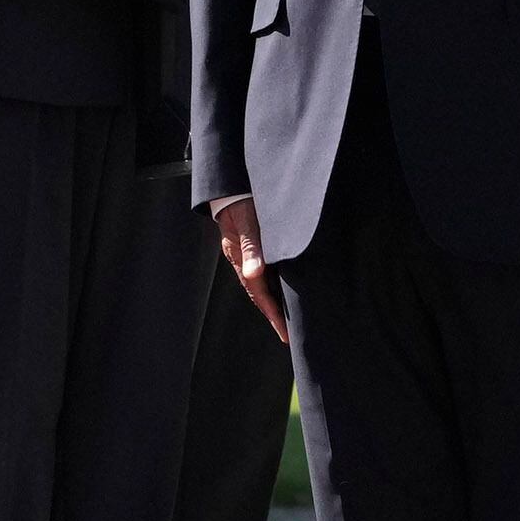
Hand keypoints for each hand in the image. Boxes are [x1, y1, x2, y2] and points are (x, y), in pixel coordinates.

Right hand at [211, 195, 289, 345]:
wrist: (230, 186)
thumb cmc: (240, 201)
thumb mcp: (247, 223)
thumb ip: (252, 247)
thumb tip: (255, 273)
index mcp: (240, 258)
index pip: (258, 292)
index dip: (272, 314)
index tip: (284, 332)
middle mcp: (243, 259)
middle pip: (259, 293)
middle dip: (274, 315)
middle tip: (288, 334)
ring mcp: (247, 254)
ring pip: (262, 284)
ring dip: (274, 301)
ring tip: (288, 319)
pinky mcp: (253, 246)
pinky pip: (264, 271)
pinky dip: (274, 284)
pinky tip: (284, 288)